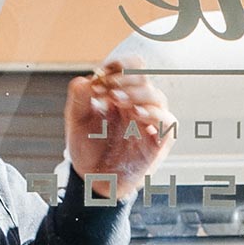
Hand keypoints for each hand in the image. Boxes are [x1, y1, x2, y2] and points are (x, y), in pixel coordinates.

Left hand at [64, 59, 175, 198]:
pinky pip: (168, 123)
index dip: (121, 65)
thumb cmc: (87, 148)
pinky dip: (154, 114)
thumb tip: (86, 79)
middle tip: (108, 87)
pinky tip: (135, 113)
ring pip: (157, 98)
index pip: (132, 68)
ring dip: (138, 94)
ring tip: (117, 98)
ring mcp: (150, 123)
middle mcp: (138, 105)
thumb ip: (79, 97)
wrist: (90, 179)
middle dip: (126, 79)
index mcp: (122, 94)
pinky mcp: (158, 142)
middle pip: (146, 79)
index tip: (103, 71)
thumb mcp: (76, 120)